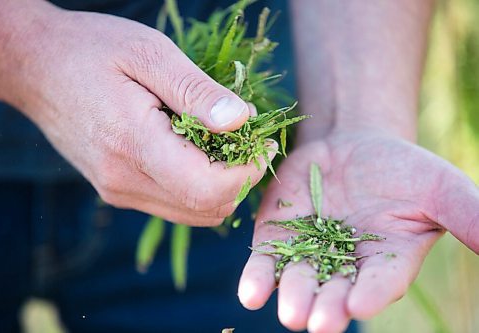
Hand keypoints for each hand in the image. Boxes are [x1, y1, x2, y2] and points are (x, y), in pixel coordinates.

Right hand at [0, 1, 272, 225]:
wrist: (33, 67)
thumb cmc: (90, 49)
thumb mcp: (149, 54)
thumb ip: (197, 91)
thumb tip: (243, 120)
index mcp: (133, 145)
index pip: (208, 188)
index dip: (248, 172)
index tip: (264, 141)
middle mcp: (124, 181)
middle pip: (206, 209)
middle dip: (241, 180)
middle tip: (252, 141)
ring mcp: (118, 190)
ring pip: (192, 213)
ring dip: (222, 186)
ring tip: (227, 144)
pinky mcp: (117, 189)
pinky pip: (173, 204)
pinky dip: (199, 187)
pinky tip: (199, 152)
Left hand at [238, 130, 478, 331]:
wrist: (352, 145)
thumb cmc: (401, 169)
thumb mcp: (438, 187)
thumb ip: (468, 215)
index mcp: (386, 262)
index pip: (380, 283)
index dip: (371, 294)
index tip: (359, 304)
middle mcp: (345, 266)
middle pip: (334, 291)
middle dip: (326, 307)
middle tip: (318, 323)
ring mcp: (308, 253)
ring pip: (298, 281)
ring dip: (292, 296)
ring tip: (289, 311)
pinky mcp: (278, 237)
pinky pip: (267, 260)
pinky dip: (258, 277)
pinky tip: (250, 293)